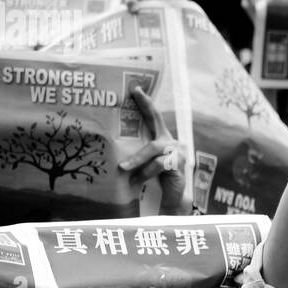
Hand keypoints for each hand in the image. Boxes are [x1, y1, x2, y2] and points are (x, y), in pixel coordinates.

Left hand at [120, 86, 191, 215]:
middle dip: (145, 106)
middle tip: (134, 94)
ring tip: (123, 168)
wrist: (170, 198)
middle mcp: (170, 141)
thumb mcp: (141, 164)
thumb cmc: (153, 180)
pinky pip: (158, 164)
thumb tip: (110, 146)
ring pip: (153, 148)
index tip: (135, 89)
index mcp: (161, 138)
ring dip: (136, 159)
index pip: (153, 117)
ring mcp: (176, 152)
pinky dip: (145, 172)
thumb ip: (134, 154)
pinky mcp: (178, 164)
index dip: (146, 102)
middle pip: (156, 120)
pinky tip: (136, 181)